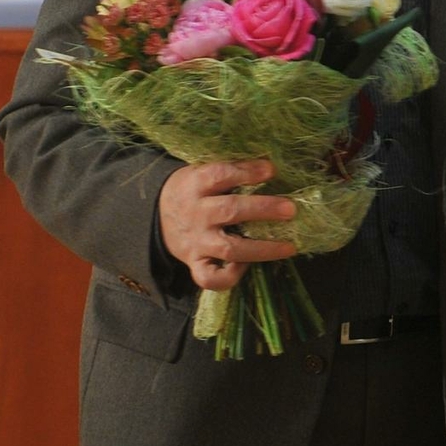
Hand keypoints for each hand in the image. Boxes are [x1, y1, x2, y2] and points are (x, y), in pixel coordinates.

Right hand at [159, 160, 297, 295]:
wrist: (154, 216)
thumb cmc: (192, 191)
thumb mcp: (200, 172)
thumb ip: (229, 171)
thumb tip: (272, 167)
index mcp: (195, 184)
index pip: (220, 175)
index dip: (246, 172)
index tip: (271, 170)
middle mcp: (196, 213)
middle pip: (230, 211)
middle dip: (263, 209)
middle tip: (291, 209)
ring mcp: (196, 242)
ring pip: (228, 248)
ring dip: (261, 248)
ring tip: (289, 247)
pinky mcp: (194, 263)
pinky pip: (210, 278)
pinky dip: (229, 277)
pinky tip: (247, 267)